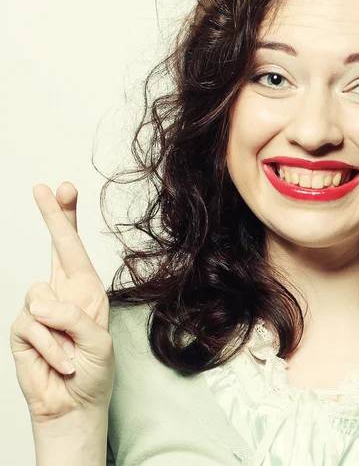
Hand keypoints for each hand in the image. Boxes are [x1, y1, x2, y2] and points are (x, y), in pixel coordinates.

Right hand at [10, 182, 114, 424]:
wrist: (74, 405)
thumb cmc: (94, 372)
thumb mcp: (99, 342)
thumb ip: (74, 317)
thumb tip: (41, 303)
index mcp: (86, 290)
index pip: (75, 248)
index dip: (67, 218)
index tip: (63, 189)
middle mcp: (63, 293)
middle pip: (54, 247)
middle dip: (53, 217)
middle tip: (45, 188)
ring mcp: (40, 311)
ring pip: (39, 297)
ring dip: (60, 331)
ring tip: (72, 352)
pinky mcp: (23, 331)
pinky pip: (32, 327)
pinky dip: (51, 348)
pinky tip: (61, 363)